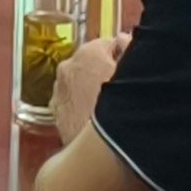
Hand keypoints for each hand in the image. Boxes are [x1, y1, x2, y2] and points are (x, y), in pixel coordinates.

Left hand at [50, 28, 128, 147]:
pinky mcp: (56, 112)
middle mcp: (69, 67)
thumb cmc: (123, 110)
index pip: (109, 45)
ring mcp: (59, 90)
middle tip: (122, 89)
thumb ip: (130, 49)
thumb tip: (124, 39)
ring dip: (90, 89)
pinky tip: (95, 120)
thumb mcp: (135, 73)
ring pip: (78, 83)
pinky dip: (80, 106)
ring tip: (109, 108)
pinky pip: (70, 101)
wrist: (100, 151)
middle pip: (90, 63)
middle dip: (103, 71)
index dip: (122, 55)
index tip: (131, 67)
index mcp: (90, 52)